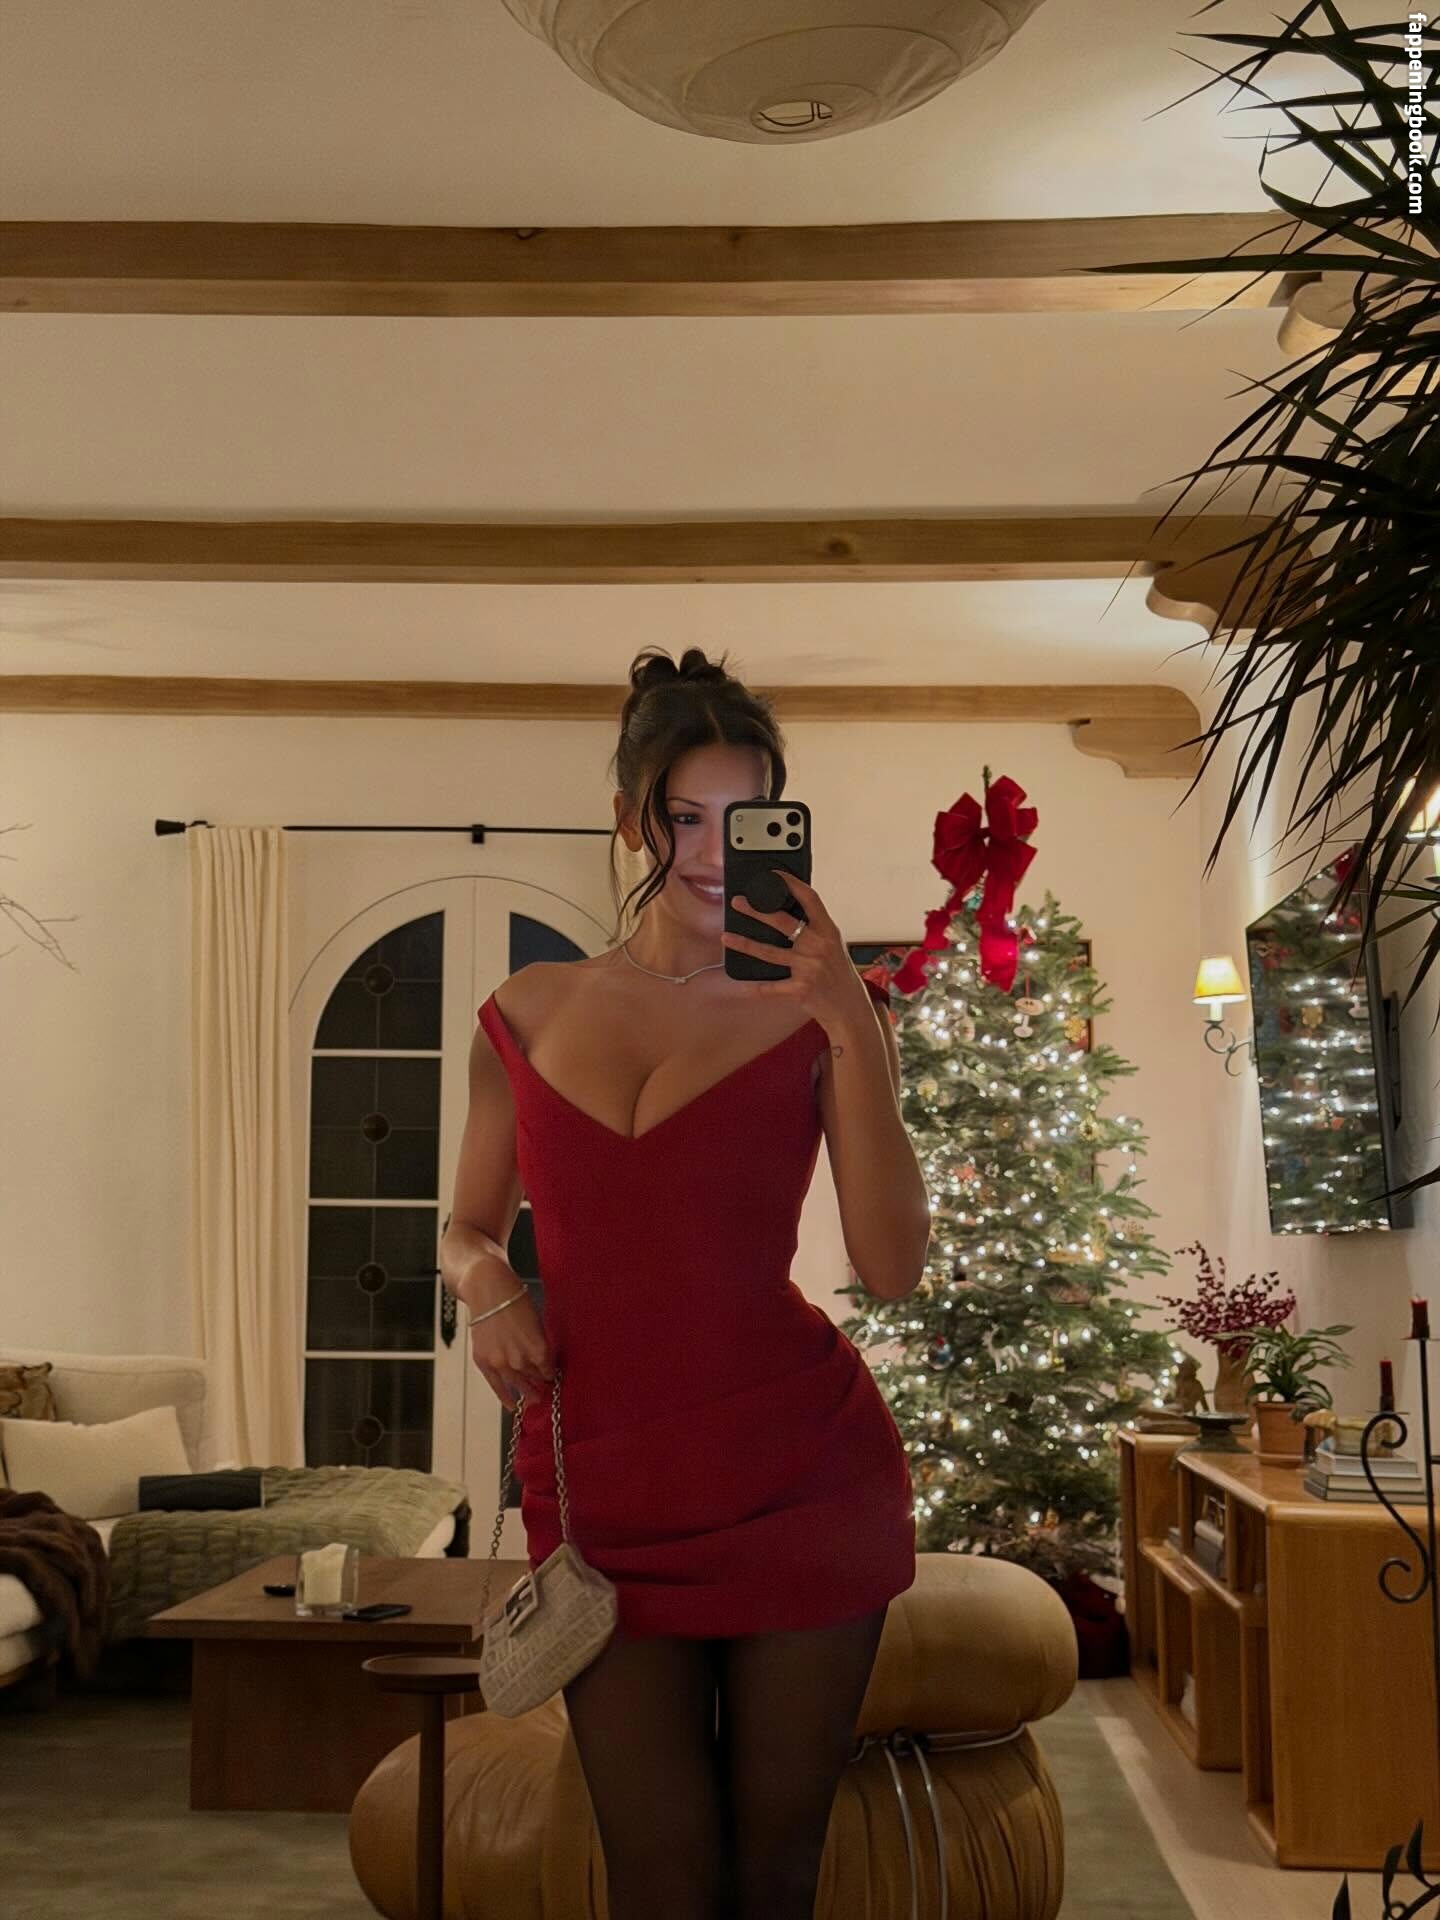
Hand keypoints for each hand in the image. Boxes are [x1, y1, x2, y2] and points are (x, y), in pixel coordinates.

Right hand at [466, 1279, 554, 1413]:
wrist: (488, 1290)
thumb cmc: (514, 1299)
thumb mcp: (537, 1322)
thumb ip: (540, 1343)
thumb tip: (543, 1359)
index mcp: (538, 1348)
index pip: (547, 1369)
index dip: (550, 1373)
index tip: (551, 1376)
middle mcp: (520, 1359)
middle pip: (533, 1377)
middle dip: (539, 1382)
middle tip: (543, 1390)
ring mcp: (501, 1362)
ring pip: (517, 1383)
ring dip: (525, 1392)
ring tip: (533, 1399)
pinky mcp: (485, 1361)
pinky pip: (497, 1385)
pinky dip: (505, 1397)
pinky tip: (513, 1406)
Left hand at [720, 869, 874, 1036]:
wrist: (849, 1007)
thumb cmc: (839, 973)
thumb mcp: (833, 945)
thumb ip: (814, 929)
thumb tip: (788, 910)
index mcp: (828, 930)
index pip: (809, 898)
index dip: (790, 883)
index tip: (773, 874)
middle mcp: (818, 946)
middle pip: (783, 922)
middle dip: (757, 910)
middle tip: (738, 902)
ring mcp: (809, 968)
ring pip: (770, 953)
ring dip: (745, 944)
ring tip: (726, 937)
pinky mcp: (800, 989)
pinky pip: (772, 987)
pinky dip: (756, 988)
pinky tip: (741, 986)